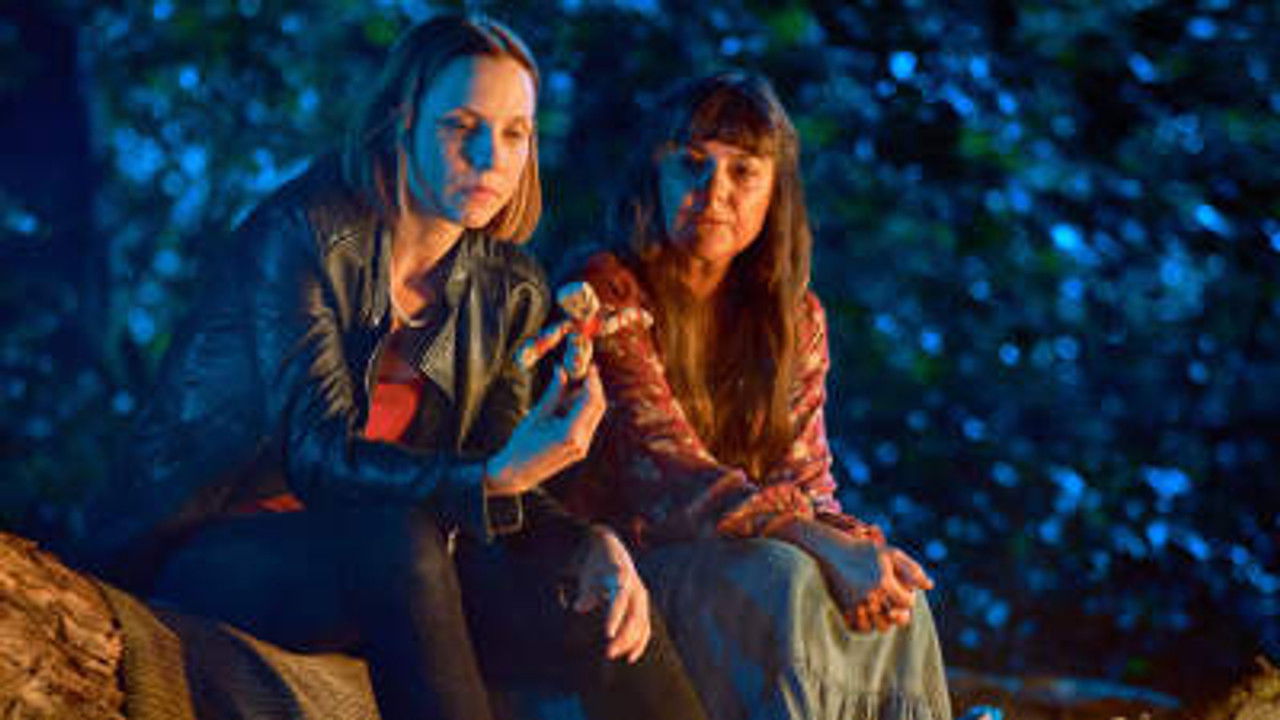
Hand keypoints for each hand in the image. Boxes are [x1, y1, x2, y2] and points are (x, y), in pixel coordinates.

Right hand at [485, 364, 605, 495]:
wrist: (518, 472)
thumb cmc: (522, 442)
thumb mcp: (537, 415)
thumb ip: (553, 393)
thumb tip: (561, 370)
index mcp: (569, 433)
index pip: (590, 400)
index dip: (593, 381)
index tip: (590, 366)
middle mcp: (581, 441)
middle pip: (598, 406)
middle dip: (594, 386)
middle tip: (586, 370)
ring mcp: (583, 447)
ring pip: (595, 414)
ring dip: (588, 397)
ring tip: (571, 385)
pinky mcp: (581, 449)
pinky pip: (589, 423)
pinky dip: (583, 409)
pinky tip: (569, 401)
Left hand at [572, 525, 650, 662]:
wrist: (612, 548)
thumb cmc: (596, 565)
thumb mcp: (588, 574)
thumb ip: (586, 592)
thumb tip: (578, 608)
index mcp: (622, 578)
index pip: (620, 600)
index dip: (615, 617)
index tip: (608, 634)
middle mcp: (636, 588)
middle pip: (634, 616)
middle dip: (623, 637)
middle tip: (607, 653)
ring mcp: (642, 598)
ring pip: (641, 624)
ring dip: (629, 642)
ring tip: (612, 655)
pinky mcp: (643, 606)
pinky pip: (645, 627)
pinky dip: (639, 642)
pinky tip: (630, 658)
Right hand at [773, 518, 932, 631]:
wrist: (831, 550)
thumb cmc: (864, 550)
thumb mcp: (891, 553)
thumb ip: (913, 569)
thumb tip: (929, 586)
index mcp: (884, 581)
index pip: (907, 603)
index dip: (908, 598)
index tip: (902, 591)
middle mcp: (871, 595)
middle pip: (895, 620)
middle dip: (898, 613)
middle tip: (893, 605)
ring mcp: (856, 604)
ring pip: (878, 627)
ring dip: (883, 621)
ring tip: (880, 611)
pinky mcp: (844, 608)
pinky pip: (859, 628)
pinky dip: (866, 626)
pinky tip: (867, 615)